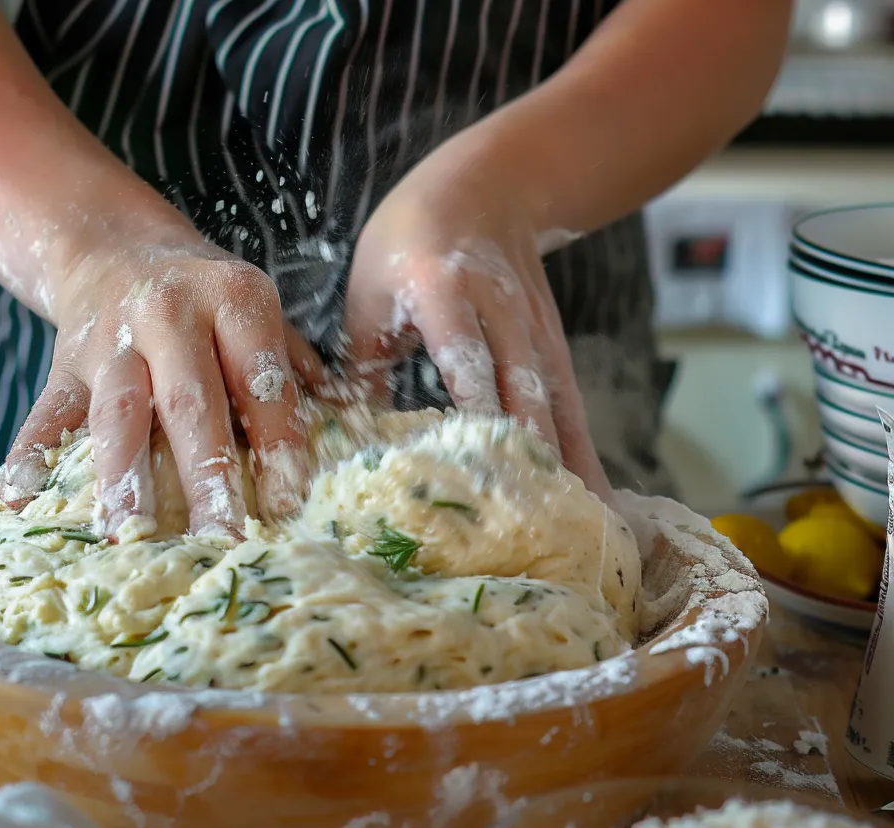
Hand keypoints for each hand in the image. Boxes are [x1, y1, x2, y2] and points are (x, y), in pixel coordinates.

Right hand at [1, 234, 321, 538]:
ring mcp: (110, 341)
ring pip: (118, 412)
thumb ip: (295, 370)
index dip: (277, 440)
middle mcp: (170, 313)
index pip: (260, 377)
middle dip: (207, 473)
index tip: (287, 501)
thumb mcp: (257, 311)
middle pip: (191, 402)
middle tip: (223, 537)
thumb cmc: (205, 299)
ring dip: (123, 475)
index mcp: (233, 298)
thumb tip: (344, 431)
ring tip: (129, 531)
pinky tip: (18, 504)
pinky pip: (45, 416)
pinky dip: (29, 459)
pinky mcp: (64, 366)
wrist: (114, 248)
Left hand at [341, 133, 610, 497]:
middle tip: (533, 523)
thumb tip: (346, 440)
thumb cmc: (409, 241)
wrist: (488, 186)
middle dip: (530, 454)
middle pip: (524, 388)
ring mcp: (537, 330)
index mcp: (444, 291)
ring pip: (557, 403)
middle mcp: (502, 312)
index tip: (478, 466)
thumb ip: (364, 364)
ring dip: (568, 465)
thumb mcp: (372, 290)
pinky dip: (580, 453)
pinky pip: (570, 405)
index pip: (464, 356)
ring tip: (582, 529)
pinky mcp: (555, 347)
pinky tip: (592, 500)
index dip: (476, 408)